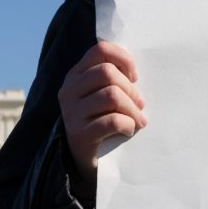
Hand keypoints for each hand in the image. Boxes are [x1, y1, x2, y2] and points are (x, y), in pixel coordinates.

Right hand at [58, 41, 146, 184]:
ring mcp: (71, 113)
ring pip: (111, 95)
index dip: (123, 59)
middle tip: (139, 104)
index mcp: (75, 75)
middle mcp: (68, 90)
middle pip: (107, 73)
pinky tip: (128, 130)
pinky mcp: (78, 134)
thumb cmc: (101, 120)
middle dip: (130, 89)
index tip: (134, 77)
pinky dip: (127, 124)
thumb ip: (114, 78)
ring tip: (137, 119)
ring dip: (132, 109)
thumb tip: (135, 74)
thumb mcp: (102, 95)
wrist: (83, 158)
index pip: (100, 50)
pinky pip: (112, 120)